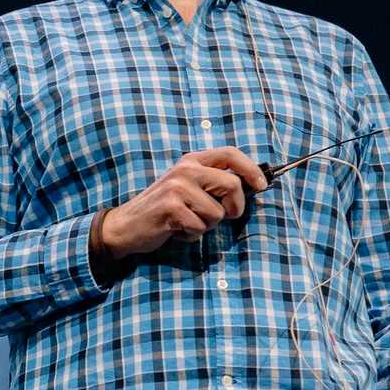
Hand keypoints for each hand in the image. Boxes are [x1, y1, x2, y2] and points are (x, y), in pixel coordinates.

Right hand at [101, 147, 268, 258]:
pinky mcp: (171, 207)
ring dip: (207, 225)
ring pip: (218, 212)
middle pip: (232, 185)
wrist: (127, 225)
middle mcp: (186, 168)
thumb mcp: (188, 186)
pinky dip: (192, 235)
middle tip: (224, 216)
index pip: (230, 153)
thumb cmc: (165, 209)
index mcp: (192, 160)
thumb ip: (213, 182)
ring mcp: (177, 187)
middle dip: (235, 208)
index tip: (262, 186)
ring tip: (188, 222)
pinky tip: (177, 230)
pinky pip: (200, 227)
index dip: (251, 169)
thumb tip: (251, 185)